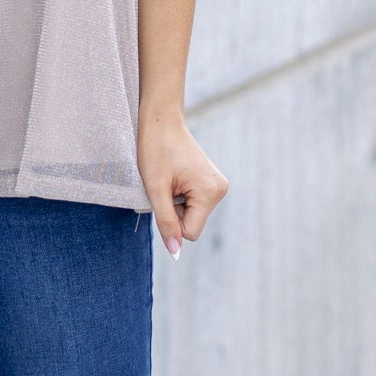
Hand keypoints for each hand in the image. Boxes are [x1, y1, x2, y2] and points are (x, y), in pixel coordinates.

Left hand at [137, 109, 226, 258]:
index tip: (163, 197)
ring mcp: (218, 185)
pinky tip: (175, 177)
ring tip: (169, 179)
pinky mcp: (212, 183)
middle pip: (192, 225)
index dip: (171, 222)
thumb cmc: (155, 150)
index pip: (190, 232)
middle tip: (165, 185)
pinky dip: (181, 197)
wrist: (161, 122)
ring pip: (192, 215)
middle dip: (174, 212)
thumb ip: (167, 223)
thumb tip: (175, 253)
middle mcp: (220, 190)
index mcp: (210, 192)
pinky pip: (194, 204)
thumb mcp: (156, 190)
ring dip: (176, 204)